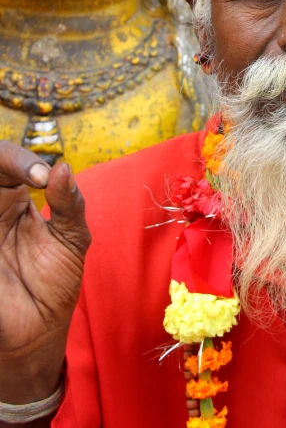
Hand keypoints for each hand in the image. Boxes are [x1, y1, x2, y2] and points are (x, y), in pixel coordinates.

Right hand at [0, 142, 90, 403]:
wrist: (38, 332)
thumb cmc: (55, 281)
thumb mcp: (71, 239)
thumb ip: (69, 203)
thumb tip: (63, 168)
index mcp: (13, 199)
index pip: (5, 161)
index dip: (18, 159)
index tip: (42, 176)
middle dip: (4, 162)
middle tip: (31, 176)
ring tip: (13, 195)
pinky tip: (3, 233)